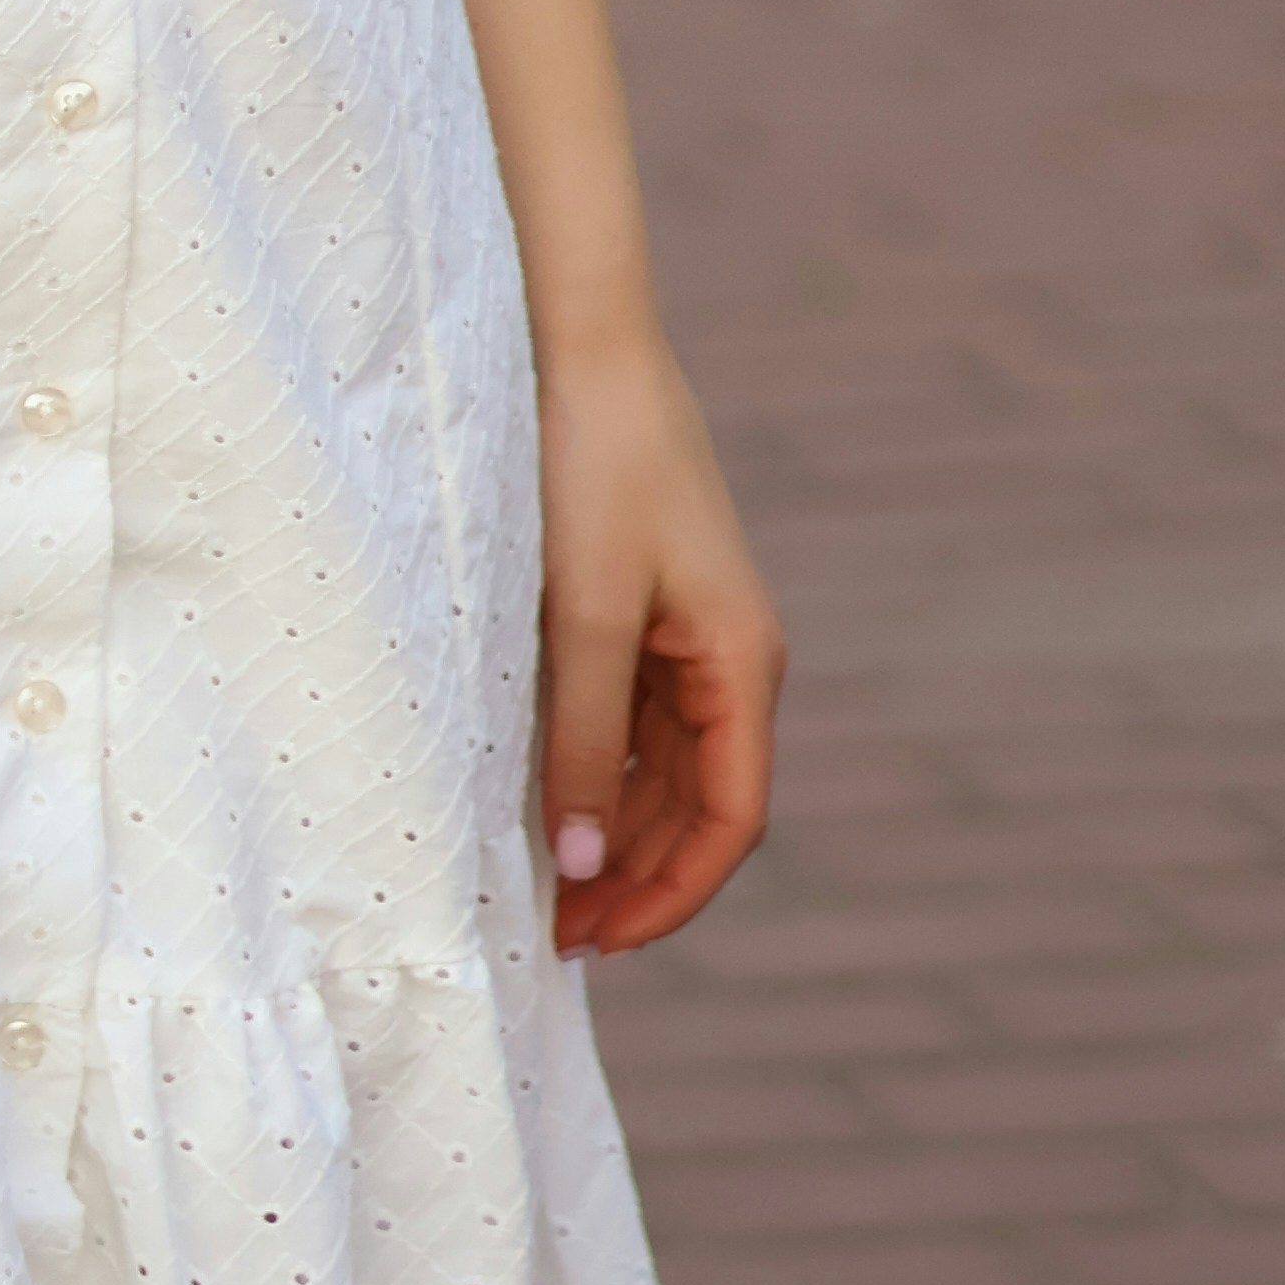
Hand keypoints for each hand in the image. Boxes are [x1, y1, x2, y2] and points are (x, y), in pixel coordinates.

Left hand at [533, 333, 780, 961]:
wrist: (580, 342)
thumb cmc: (591, 465)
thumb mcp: (582, 612)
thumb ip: (582, 741)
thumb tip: (584, 863)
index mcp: (740, 661)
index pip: (729, 820)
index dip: (671, 894)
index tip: (598, 943)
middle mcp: (729, 657)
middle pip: (696, 806)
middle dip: (635, 874)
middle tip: (552, 932)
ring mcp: (688, 632)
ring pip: (662, 768)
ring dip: (614, 830)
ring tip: (544, 886)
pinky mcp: (645, 606)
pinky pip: (632, 717)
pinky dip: (597, 769)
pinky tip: (544, 800)